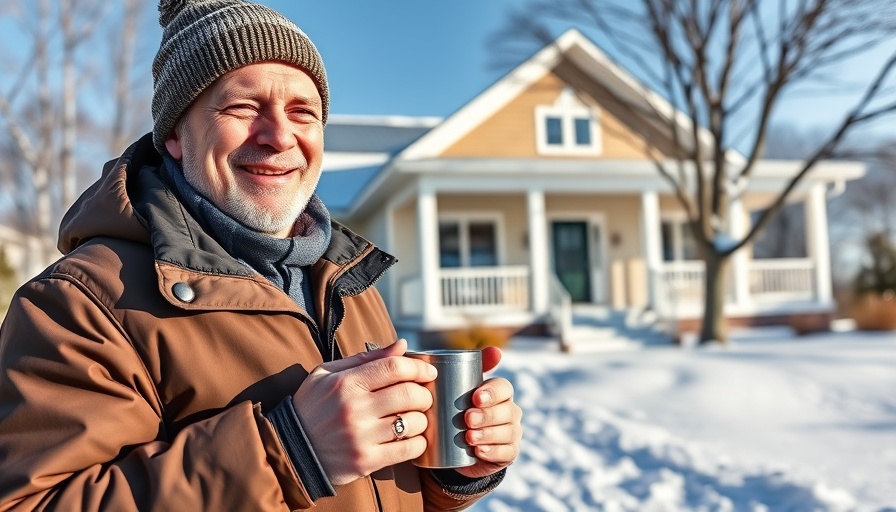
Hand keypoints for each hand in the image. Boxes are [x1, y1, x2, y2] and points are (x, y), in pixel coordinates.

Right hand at [291, 339, 436, 485]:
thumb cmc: (312, 406)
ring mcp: (361, 437)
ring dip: (421, 419)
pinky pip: (409, 449)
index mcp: (346, 383)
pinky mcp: (366, 462)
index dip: (419, 367)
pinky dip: (418, 442)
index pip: (395, 367)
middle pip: (410, 394)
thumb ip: (367, 358)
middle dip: (424, 393)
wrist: (290, 449)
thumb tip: (402, 345)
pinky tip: (410, 437)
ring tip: (413, 417)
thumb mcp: (328, 374)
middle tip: (421, 396)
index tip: (428, 372)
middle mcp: (354, 409)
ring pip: (414, 422)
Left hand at [454, 346, 522, 479]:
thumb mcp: (456, 388)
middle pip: (507, 411)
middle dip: (488, 415)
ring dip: (488, 434)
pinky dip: (493, 452)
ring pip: (508, 432)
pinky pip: (507, 452)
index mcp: (500, 393)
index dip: (492, 392)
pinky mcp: (508, 454)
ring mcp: (512, 433)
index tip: (474, 397)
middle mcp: (510, 411)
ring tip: (469, 437)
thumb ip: (464, 366)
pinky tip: (479, 451)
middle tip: (467, 419)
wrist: (455, 447)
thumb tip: (493, 349)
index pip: (503, 388)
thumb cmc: (457, 410)